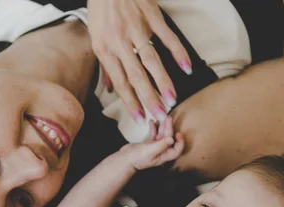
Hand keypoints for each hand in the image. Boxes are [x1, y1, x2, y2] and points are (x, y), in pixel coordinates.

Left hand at [87, 0, 191, 121]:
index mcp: (105, 48)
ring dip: (163, 81)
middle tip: (160, 115)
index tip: (140, 118)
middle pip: (137, 75)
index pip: (120, 81)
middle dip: (149, 98)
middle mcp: (120, 41)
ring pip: (151, 60)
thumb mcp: (96, 37)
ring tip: (172, 99)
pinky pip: (167, 37)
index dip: (130, 101)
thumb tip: (111, 89)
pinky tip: (186, 67)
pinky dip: (178, 53)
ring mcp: (137, 29)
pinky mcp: (151, 16)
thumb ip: (105, 65)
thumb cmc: (102, 8)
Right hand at [120, 117, 184, 169]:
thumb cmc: (137, 158)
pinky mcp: (148, 144)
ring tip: (162, 117)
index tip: (178, 133)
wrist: (124, 160)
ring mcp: (154, 147)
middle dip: (169, 128)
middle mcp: (161, 151)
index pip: (176, 150)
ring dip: (162, 126)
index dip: (180, 142)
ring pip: (162, 135)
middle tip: (168, 117)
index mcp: (164, 156)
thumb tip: (172, 139)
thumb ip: (161, 145)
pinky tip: (152, 121)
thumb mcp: (149, 151)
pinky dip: (154, 128)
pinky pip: (154, 134)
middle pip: (168, 139)